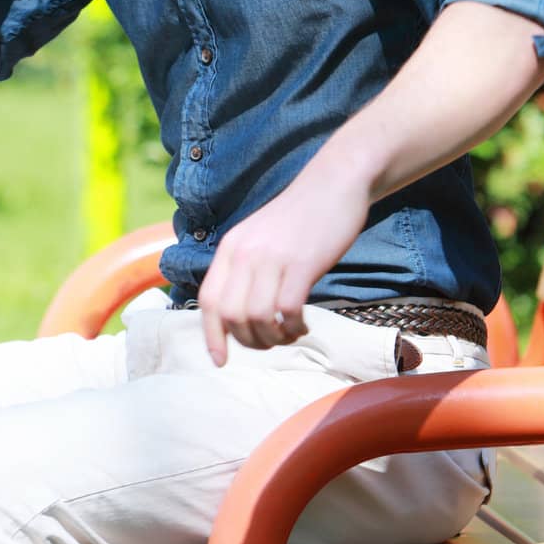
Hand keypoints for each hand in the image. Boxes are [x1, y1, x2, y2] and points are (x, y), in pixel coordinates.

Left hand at [198, 162, 371, 366]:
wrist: (335, 183)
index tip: (220, 361)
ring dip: (272, 338)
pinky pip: (288, 310)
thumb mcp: (260, 237)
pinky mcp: (302, 263)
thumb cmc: (300, 217)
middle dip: (248, 341)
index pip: (208, 300)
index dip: (211, 335)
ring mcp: (273, 257)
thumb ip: (245, 268)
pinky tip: (303, 325)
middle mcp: (246, 252)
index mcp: (232, 247)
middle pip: (231, 315)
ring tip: (289, 334)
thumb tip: (236, 315)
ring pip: (257, 317)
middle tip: (270, 342)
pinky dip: (294, 327)